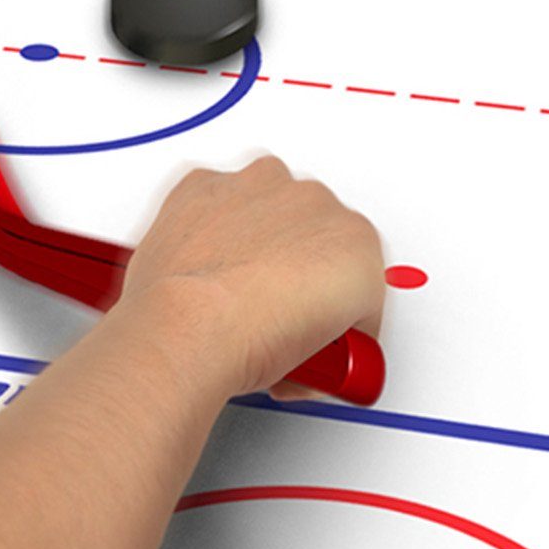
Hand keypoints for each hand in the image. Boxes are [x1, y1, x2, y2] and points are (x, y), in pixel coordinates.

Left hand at [117, 156, 385, 395]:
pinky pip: (215, 198)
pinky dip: (209, 223)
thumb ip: (333, 341)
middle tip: (274, 311)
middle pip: (313, 232)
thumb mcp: (325, 365)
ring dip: (256, 235)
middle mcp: (314, 201)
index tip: (315, 323)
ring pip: (267, 202)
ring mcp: (259, 186)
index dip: (335, 304)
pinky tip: (202, 263)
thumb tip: (314, 356)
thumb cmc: (253, 340)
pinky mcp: (206, 183)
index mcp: (357, 241)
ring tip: (234, 288)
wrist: (191, 327)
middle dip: (297, 267)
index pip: (356, 269)